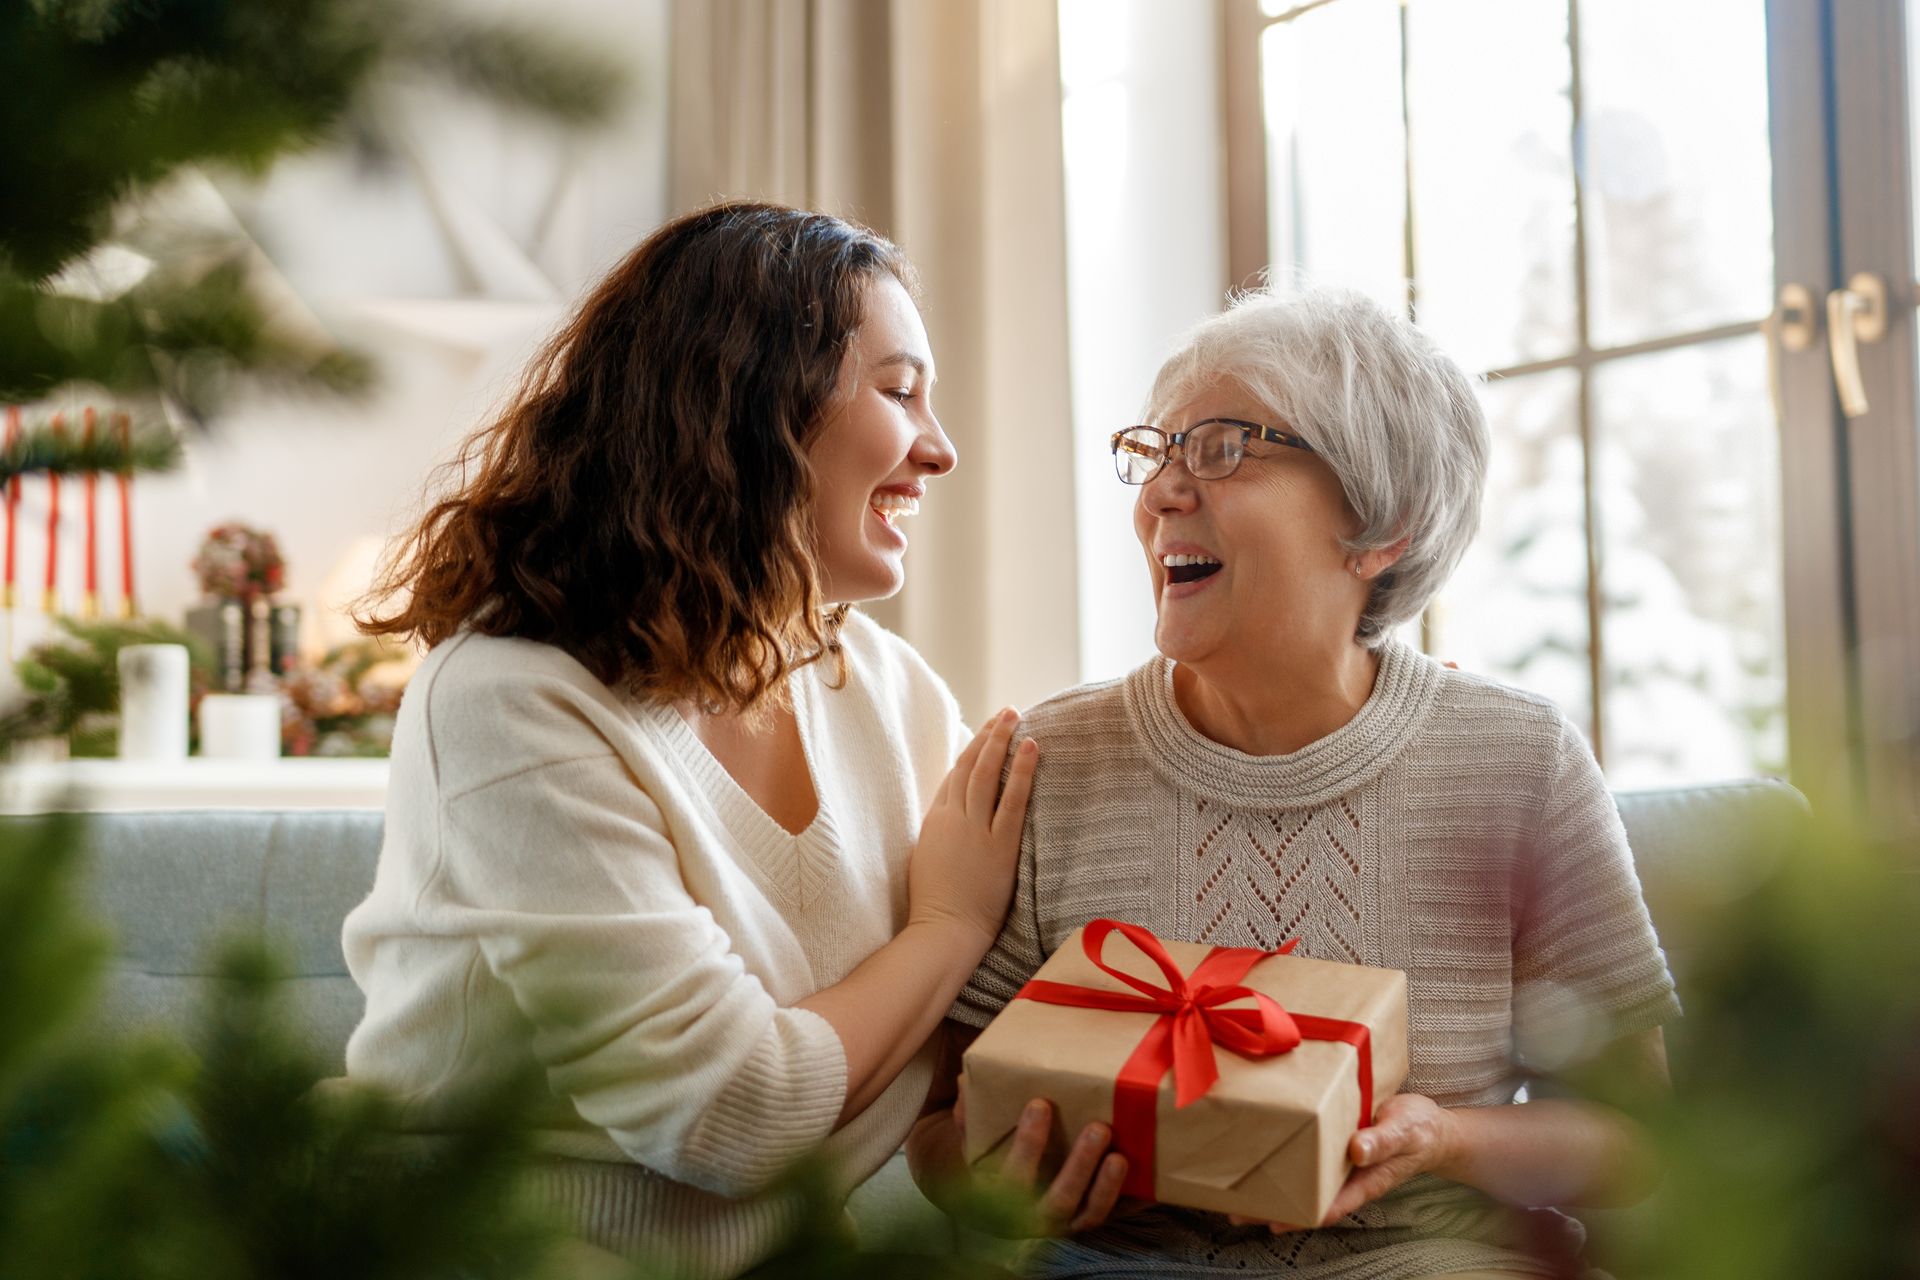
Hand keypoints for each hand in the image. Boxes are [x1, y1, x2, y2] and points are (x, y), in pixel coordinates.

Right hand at [907, 708, 1037, 950]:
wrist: (943, 932)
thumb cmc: (936, 906)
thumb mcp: (929, 861)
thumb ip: (941, 837)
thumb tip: (953, 823)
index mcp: (935, 821)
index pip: (954, 776)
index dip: (971, 752)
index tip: (986, 733)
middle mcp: (953, 818)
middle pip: (969, 765)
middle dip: (987, 735)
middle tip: (1004, 712)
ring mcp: (974, 829)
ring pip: (986, 773)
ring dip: (1000, 740)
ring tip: (1014, 714)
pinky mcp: (998, 845)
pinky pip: (1011, 799)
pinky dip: (1021, 770)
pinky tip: (1032, 747)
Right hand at [958, 1088, 1133, 1236]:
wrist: (1002, 1202)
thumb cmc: (992, 1158)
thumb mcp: (976, 1140)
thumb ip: (968, 1114)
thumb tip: (965, 1079)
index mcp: (1003, 1196)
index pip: (1012, 1176)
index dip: (1027, 1144)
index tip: (1041, 1104)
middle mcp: (1034, 1217)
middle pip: (1058, 1200)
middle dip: (1080, 1166)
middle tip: (1099, 1128)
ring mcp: (1065, 1222)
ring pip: (1089, 1214)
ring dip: (1106, 1186)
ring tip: (1120, 1155)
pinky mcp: (1088, 1220)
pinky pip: (1113, 1215)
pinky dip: (1129, 1200)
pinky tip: (1147, 1178)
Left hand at [1229, 1093, 1457, 1233]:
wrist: (1428, 1124)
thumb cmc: (1418, 1130)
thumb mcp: (1404, 1132)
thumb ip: (1382, 1142)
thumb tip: (1356, 1151)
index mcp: (1365, 1180)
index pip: (1330, 1205)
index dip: (1302, 1216)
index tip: (1274, 1222)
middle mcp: (1347, 1177)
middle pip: (1307, 1199)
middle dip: (1274, 1208)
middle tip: (1237, 1211)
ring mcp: (1339, 1164)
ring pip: (1302, 1181)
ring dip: (1273, 1186)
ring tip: (1235, 1192)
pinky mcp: (1333, 1146)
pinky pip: (1306, 1157)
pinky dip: (1284, 1160)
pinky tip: (1260, 1158)